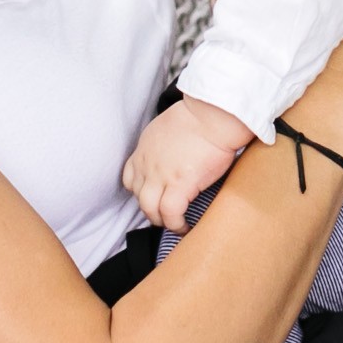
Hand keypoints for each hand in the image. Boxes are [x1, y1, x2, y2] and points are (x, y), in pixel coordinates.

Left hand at [123, 94, 252, 233]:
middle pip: (138, 197)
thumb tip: (172, 155)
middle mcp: (147, 164)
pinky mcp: (180, 185)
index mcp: (144, 149)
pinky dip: (176, 224)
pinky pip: (170, 214)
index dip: (140, 191)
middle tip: (165, 216)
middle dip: (150, 210)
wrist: (213, 115)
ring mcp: (161, 176)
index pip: (129, 178)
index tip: (153, 196)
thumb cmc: (200, 116)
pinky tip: (185, 226)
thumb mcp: (168, 126)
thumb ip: (163, 144)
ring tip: (174, 225)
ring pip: (150, 209)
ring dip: (161, 220)